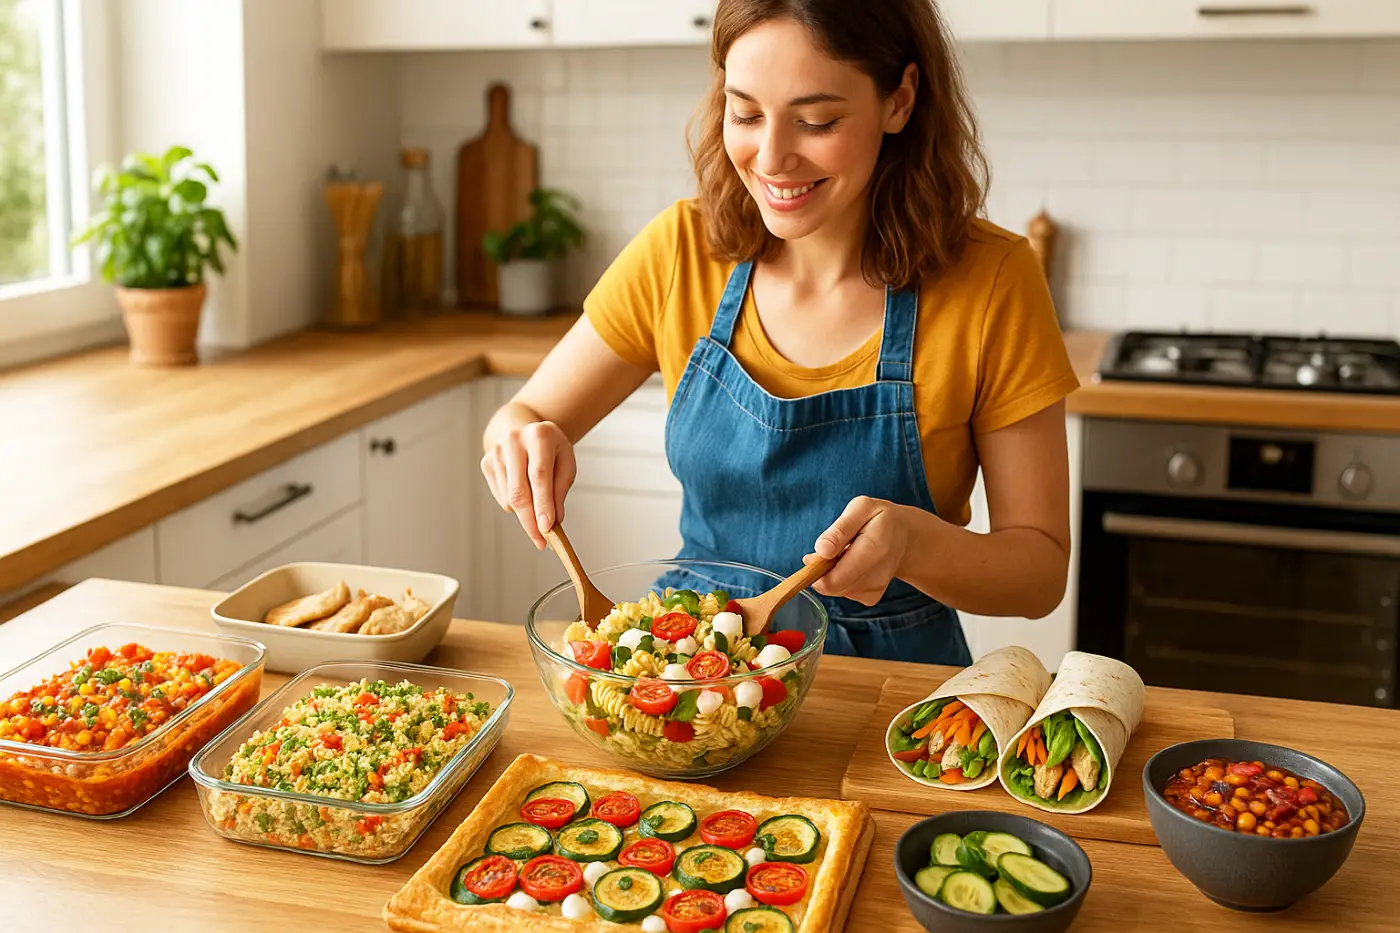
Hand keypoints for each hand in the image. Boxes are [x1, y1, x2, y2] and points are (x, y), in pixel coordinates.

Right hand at [480, 421, 576, 549]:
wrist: (521, 427)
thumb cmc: (549, 448)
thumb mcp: (566, 462)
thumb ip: (561, 489)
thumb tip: (554, 520)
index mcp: (539, 436)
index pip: (539, 475)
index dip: (543, 504)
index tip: (547, 528)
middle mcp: (513, 441)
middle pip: (519, 491)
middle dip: (530, 521)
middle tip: (541, 541)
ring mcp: (496, 452)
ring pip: (509, 498)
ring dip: (525, 514)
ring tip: (539, 510)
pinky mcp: (486, 463)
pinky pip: (501, 497)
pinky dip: (515, 504)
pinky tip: (523, 490)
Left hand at [803, 496, 912, 605]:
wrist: (905, 537)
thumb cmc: (880, 518)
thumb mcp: (861, 508)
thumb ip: (839, 530)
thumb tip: (821, 551)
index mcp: (874, 549)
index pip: (835, 579)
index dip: (815, 570)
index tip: (813, 556)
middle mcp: (878, 575)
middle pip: (832, 587)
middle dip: (822, 570)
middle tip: (831, 549)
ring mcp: (876, 589)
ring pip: (835, 590)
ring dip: (831, 573)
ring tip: (845, 553)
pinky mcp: (872, 597)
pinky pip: (844, 593)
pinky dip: (841, 580)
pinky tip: (851, 565)